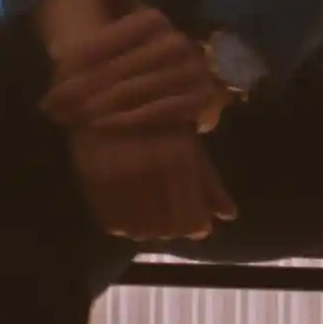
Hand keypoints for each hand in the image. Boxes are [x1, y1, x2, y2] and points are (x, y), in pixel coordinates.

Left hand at [34, 0, 222, 135]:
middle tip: (51, 106)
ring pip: (131, 92)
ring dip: (96, 108)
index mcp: (154, 19)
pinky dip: (126, 120)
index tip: (53, 76)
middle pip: (115, 71)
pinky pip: (157, 112)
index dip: (75, 60)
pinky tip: (98, 126)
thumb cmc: (140, 45)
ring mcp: (190, 72)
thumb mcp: (127, 17)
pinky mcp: (198, 100)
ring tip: (68, 117)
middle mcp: (176, 43)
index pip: (105, 41)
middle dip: (78, 91)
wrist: (180, 75)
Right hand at [69, 124, 235, 244]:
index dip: (195, 225)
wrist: (106, 92)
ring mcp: (118, 181)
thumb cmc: (157, 116)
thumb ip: (209, 181)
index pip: (191, 223)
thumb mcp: (189, 143)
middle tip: (170, 212)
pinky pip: (111, 222)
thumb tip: (229, 216)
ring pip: (138, 231)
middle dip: (172, 226)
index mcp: (178, 163)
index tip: (194, 219)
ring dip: (146, 227)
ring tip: (148, 210)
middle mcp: (149, 176)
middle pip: (165, 231)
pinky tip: (127, 208)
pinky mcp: (93, 183)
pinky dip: (122, 223)